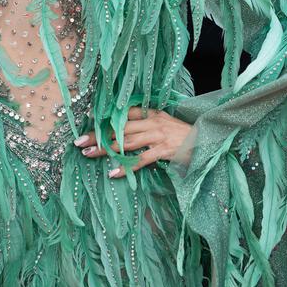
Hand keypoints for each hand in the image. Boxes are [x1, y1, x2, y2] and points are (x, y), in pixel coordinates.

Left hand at [73, 106, 193, 177]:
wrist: (206, 140)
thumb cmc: (182, 134)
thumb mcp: (164, 121)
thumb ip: (146, 122)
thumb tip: (123, 129)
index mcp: (151, 113)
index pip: (124, 113)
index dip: (105, 118)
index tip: (87, 122)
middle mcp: (152, 122)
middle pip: (119, 128)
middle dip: (98, 135)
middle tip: (79, 142)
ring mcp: (157, 136)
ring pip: (126, 142)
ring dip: (105, 149)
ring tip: (89, 154)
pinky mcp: (163, 150)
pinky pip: (141, 160)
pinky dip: (126, 167)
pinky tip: (113, 173)